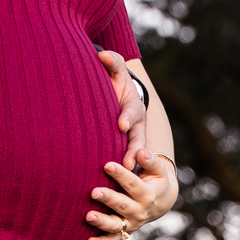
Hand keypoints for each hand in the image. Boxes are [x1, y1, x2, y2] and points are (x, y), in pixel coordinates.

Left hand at [86, 150, 178, 239]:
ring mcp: (132, 223)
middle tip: (94, 192)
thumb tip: (141, 152)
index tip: (107, 164)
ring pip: (116, 226)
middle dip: (109, 199)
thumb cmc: (156, 178)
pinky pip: (112, 239)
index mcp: (148, 195)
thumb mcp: (158, 169)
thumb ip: (150, 160)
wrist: (161, 200)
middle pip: (123, 206)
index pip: (133, 184)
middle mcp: (140, 211)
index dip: (121, 174)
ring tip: (88, 216)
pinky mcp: (124, 231)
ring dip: (102, 222)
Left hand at [97, 50, 146, 168]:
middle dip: (132, 150)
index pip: (131, 112)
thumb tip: (102, 54)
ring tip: (122, 178)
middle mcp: (136, 126)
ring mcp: (131, 140)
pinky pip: (124, 162)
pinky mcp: (124, 150)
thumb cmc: (115, 84)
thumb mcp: (115, 71)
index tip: (121, 124)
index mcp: (133, 107)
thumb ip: (111, 62)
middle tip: (128, 162)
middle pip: (137, 139)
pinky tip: (111, 184)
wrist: (116, 98)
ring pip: (134, 155)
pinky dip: (121, 175)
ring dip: (129, 166)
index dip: (126, 117)